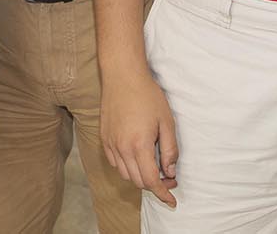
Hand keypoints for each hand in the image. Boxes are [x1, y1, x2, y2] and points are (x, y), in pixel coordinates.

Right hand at [102, 73, 177, 206]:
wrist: (122, 76)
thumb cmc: (147, 96)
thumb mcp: (167, 122)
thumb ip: (169, 150)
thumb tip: (169, 171)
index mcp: (139, 145)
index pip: (151, 180)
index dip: (163, 194)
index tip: (172, 201)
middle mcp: (121, 148)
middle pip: (137, 181)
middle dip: (154, 186)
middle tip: (168, 178)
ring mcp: (110, 143)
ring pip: (125, 174)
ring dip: (140, 177)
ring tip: (153, 167)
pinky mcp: (104, 137)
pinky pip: (114, 162)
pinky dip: (126, 167)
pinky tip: (136, 158)